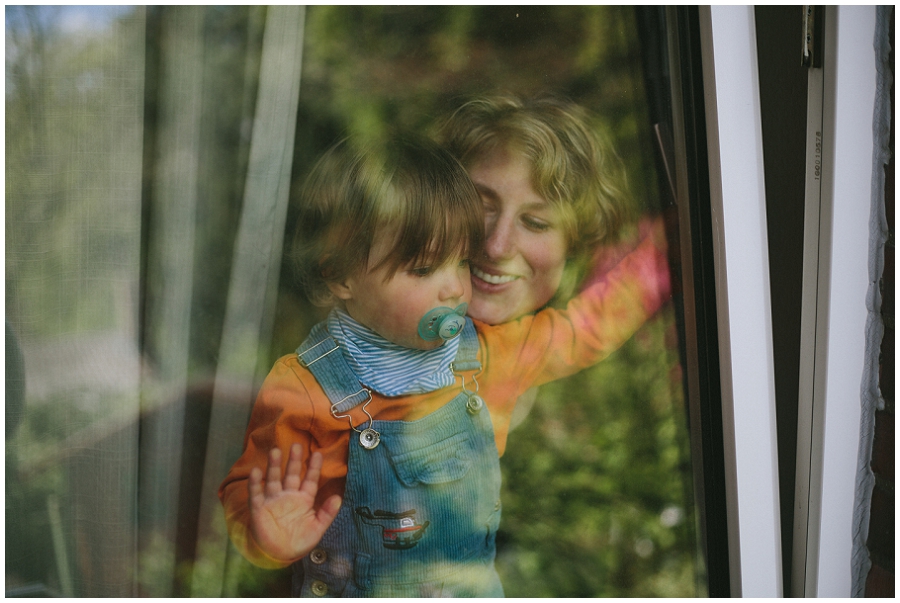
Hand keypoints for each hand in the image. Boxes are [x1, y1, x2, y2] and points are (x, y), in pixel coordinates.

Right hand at [248, 445, 341, 561]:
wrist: (278, 556)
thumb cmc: (299, 542)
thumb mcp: (317, 529)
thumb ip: (327, 514)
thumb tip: (338, 498)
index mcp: (303, 500)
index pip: (310, 480)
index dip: (313, 467)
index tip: (318, 453)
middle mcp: (288, 496)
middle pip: (291, 474)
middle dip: (294, 460)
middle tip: (296, 445)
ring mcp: (273, 500)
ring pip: (274, 479)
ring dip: (274, 466)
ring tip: (276, 451)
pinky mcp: (259, 508)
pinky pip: (256, 494)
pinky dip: (256, 483)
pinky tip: (256, 471)